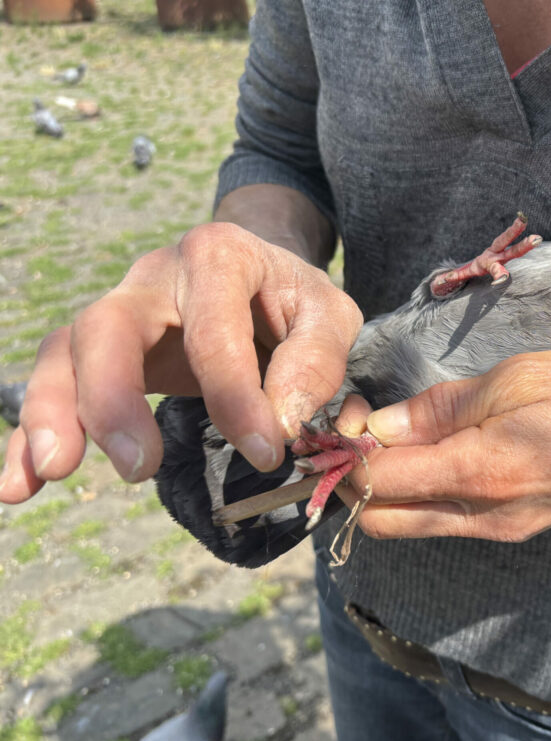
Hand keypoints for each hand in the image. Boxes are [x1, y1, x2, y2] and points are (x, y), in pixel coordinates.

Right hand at [0, 222, 362, 502]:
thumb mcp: (330, 315)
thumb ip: (316, 360)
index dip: (236, 397)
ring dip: (53, 412)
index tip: (266, 452)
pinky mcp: (103, 347)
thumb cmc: (295, 300)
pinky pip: (55, 380)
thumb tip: (281, 422)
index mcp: (219, 255)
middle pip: (109, 326)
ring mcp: (122, 308)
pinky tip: (20, 484)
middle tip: (139, 468)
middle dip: (114, 399)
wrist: (265, 277)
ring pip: (67, 350)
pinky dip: (31, 431)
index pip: (214, 332)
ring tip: (53, 472)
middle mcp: (155, 275)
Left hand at [338, 350, 550, 541]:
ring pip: (408, 526)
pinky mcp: (514, 530)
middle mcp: (481, 516)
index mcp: (479, 472)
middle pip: (378, 520)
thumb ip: (440, 408)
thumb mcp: (515, 378)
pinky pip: (443, 522)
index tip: (344, 420)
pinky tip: (432, 454)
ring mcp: (498, 531)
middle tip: (359, 433)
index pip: (375, 482)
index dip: (345, 454)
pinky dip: (418, 496)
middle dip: (353, 480)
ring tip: (393, 440)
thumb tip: (380, 428)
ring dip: (383, 491)